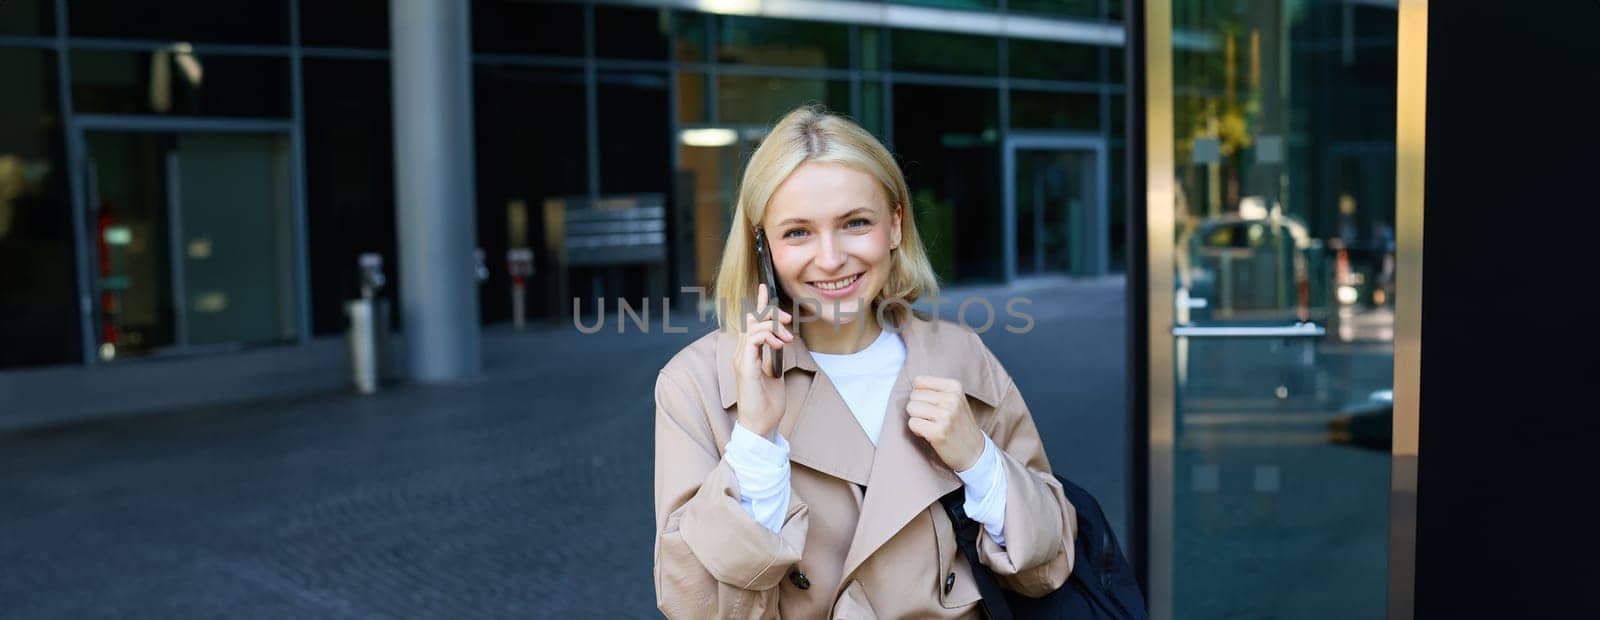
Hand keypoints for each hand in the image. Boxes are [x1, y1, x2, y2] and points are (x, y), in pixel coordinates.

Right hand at [733, 283, 793, 439]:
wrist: (761, 425)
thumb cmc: (767, 403)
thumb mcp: (775, 374)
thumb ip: (775, 357)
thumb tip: (782, 340)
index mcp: (747, 354)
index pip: (750, 322)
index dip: (758, 304)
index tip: (764, 288)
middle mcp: (741, 353)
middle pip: (751, 319)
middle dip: (770, 313)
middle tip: (788, 320)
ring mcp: (741, 359)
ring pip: (752, 326)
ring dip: (772, 326)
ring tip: (786, 338)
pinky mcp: (744, 367)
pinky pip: (753, 340)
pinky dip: (767, 336)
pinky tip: (778, 345)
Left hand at [906, 376, 985, 471]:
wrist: (974, 451)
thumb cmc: (959, 424)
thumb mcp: (955, 400)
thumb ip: (936, 390)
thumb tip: (912, 388)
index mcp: (955, 387)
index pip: (919, 382)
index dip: (920, 395)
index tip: (933, 406)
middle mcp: (951, 399)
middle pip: (913, 396)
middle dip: (918, 408)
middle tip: (933, 419)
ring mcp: (945, 415)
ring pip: (911, 408)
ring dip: (917, 419)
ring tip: (931, 425)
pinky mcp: (938, 432)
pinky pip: (912, 423)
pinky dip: (917, 431)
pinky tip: (930, 434)